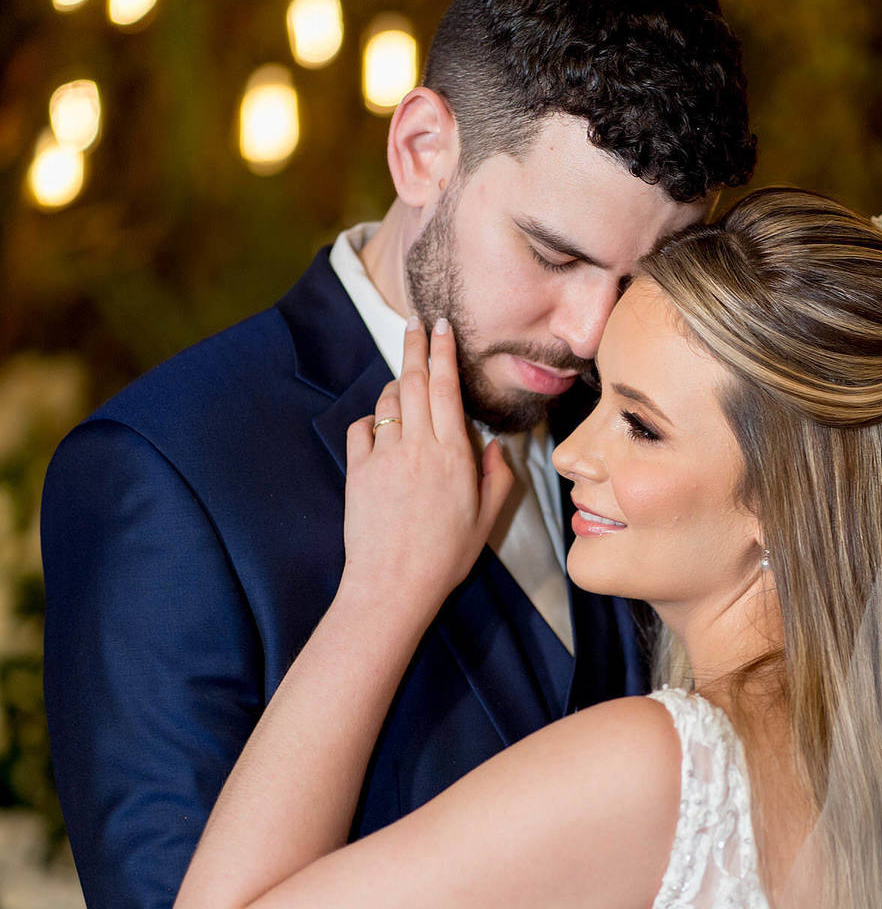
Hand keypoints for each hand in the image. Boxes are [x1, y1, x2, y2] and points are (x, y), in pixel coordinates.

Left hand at [341, 318, 513, 624]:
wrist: (393, 586)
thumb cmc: (445, 558)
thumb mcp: (486, 521)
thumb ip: (497, 477)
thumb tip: (497, 445)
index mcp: (454, 456)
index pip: (447, 388)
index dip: (443, 352)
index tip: (441, 326)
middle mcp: (419, 447)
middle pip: (415, 381)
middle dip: (415, 345)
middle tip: (415, 322)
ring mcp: (385, 457)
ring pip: (389, 402)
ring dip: (397, 386)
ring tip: (407, 384)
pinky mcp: (358, 471)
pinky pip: (362, 429)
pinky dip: (371, 421)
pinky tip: (380, 429)